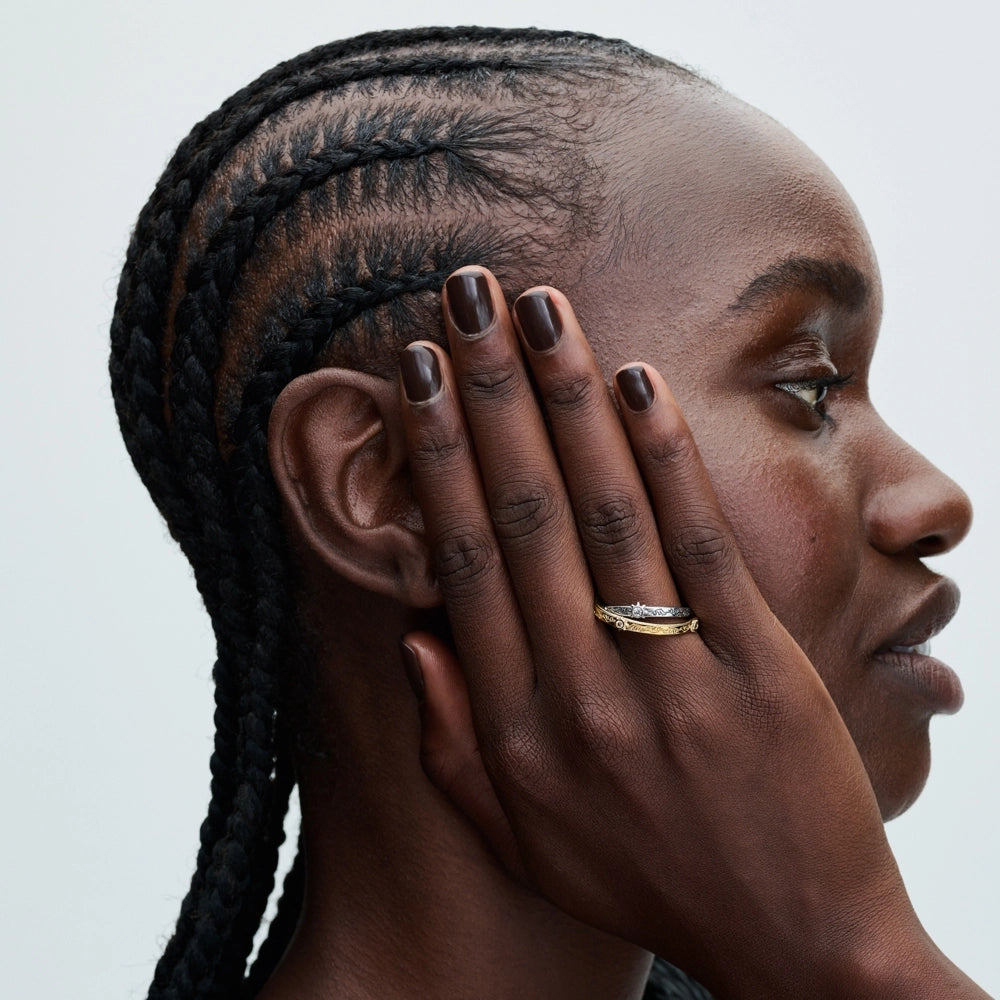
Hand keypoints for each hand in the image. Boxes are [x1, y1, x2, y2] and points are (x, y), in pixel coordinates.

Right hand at [397, 267, 985, 998]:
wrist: (796, 944)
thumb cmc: (649, 879)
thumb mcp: (522, 838)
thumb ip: (451, 742)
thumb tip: (412, 634)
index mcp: (515, 732)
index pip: (462, 563)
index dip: (436, 459)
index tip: (417, 377)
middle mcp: (580, 695)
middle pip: (523, 516)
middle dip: (489, 395)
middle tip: (464, 300)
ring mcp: (671, 677)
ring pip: (607, 510)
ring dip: (567, 399)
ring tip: (540, 310)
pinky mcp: (758, 664)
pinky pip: (700, 543)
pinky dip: (666, 455)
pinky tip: (636, 381)